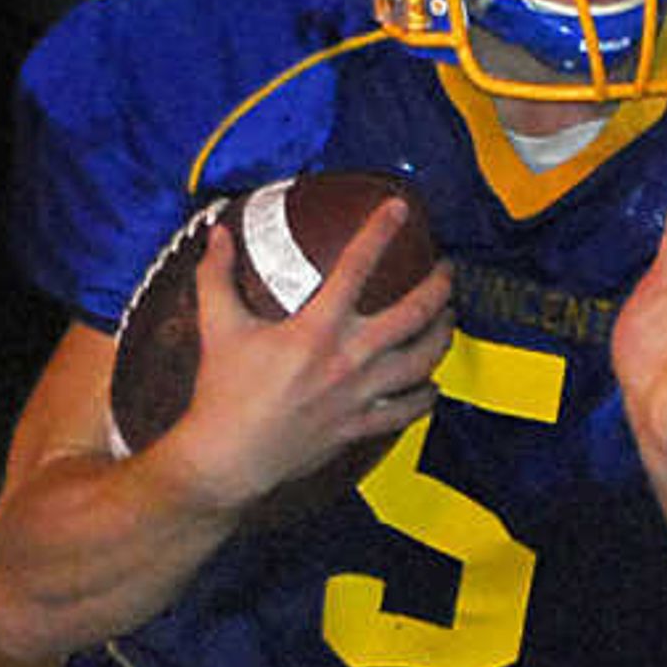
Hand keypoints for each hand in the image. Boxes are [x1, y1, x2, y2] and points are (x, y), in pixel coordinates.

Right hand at [166, 208, 452, 512]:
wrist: (228, 458)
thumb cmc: (221, 391)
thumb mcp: (217, 325)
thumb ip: (217, 275)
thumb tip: (217, 233)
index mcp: (316, 328)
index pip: (357, 267)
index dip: (380, 231)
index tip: (398, 208)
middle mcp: (348, 359)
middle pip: (413, 314)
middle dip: (438, 287)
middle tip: (446, 270)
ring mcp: (361, 395)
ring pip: (422, 361)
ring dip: (442, 335)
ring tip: (449, 317)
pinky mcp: (361, 426)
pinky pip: (408, 409)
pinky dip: (426, 395)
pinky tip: (432, 385)